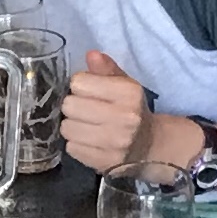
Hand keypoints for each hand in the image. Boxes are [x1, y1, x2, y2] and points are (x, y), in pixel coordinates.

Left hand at [60, 46, 152, 174]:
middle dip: (73, 106)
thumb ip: (107, 69)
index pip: (79, 82)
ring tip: (85, 125)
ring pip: (66, 128)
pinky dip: (76, 143)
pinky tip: (88, 140)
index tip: (89, 91)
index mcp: (128, 93)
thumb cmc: (132, 110)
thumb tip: (91, 55)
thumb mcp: (125, 84)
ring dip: (72, 126)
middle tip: (84, 109)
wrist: (150, 146)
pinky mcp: (103, 162)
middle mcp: (123, 118)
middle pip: (69, 105)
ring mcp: (113, 143)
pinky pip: (71, 148)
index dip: (80, 85)